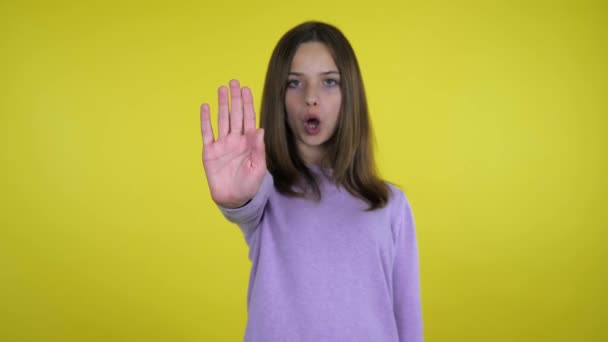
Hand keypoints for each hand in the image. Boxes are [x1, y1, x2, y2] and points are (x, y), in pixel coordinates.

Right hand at [200, 79, 265, 207]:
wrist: (233, 199)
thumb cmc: (249, 185)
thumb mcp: (258, 168)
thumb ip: (258, 149)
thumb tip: (260, 129)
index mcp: (249, 142)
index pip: (248, 118)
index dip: (247, 104)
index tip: (246, 89)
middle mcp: (235, 139)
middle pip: (235, 114)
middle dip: (235, 98)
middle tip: (234, 82)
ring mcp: (222, 144)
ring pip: (222, 119)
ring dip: (222, 104)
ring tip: (222, 89)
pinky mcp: (210, 151)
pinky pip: (207, 132)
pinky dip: (206, 120)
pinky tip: (205, 106)